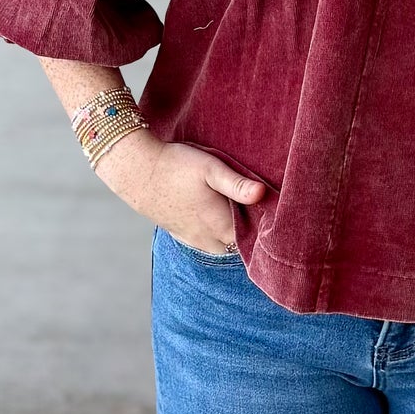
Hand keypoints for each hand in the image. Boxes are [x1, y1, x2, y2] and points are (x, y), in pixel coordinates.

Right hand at [94, 131, 265, 252]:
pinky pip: (206, 243)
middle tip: (264, 212)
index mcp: (220, 225)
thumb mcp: (210, 169)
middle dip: (252, 234)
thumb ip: (236, 185)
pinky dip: (217, 236)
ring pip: (222, 246)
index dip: (267, 229)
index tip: (278, 214)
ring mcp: (192, 238)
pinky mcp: (180, 233)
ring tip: (243, 215)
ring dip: (233, 236)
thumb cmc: (176, 166)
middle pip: (239, 246)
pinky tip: (219, 218)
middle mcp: (207, 239)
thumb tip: (263, 194)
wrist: (136, 172)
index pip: (253, 239)